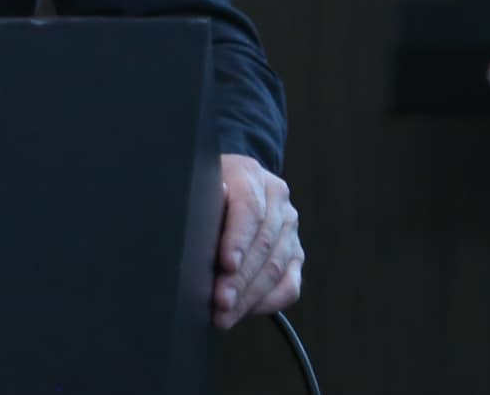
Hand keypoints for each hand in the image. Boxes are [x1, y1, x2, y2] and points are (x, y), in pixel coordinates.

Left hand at [211, 153, 302, 328]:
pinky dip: (267, 302)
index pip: (249, 208)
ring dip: (249, 296)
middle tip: (220, 301)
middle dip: (240, 278)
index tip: (226, 264)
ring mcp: (290, 228)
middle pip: (264, 243)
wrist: (228, 186)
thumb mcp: (196, 186)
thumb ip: (199, 202)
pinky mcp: (296, 254)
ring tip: (225, 315)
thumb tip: (193, 231)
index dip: (238, 239)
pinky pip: (289, 285)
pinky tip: (245, 311)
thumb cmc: (203, 190)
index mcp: (250, 175)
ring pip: (276, 268)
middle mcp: (277, 200)